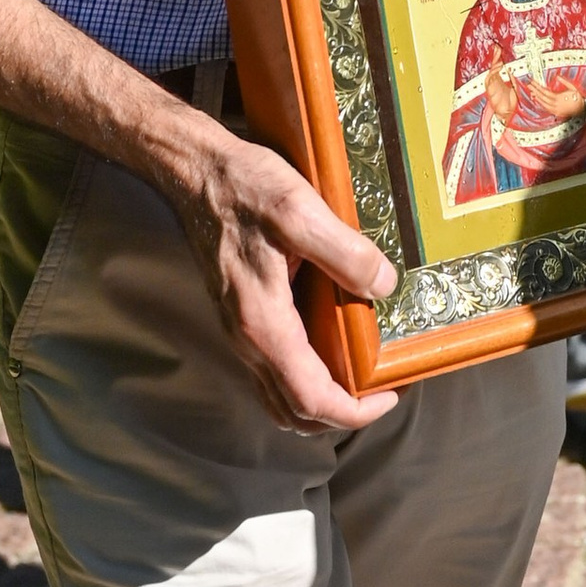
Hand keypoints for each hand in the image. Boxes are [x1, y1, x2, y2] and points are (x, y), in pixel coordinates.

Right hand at [157, 117, 400, 430]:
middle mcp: (247, 338)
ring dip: (320, 401)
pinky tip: (329, 346)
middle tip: (382, 388)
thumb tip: (384, 286)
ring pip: (279, 397)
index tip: (390, 394)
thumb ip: (345, 252)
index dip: (355, 411)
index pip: (310, 399)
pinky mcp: (240, 316)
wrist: (194, 173)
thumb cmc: (242, 188)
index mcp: (264, 323)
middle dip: (341, 413)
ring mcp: (240, 330)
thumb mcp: (300, 210)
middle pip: (294, 412)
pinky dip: (303, 378)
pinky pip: (272, 370)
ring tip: (360, 375)